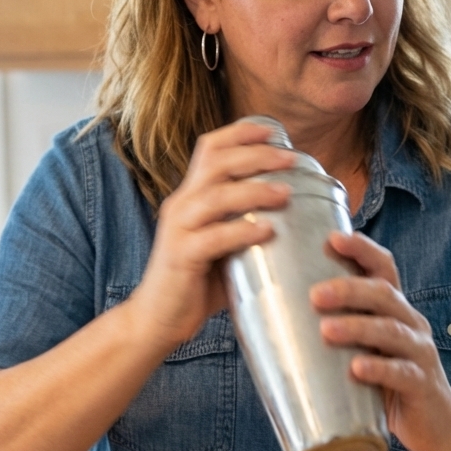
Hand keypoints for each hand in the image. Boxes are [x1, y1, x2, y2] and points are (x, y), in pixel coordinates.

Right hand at [133, 120, 294, 350]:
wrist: (157, 319)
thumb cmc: (196, 283)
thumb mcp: (221, 245)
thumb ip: (245, 225)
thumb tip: (293, 217)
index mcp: (190, 196)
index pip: (210, 149)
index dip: (240, 133)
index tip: (274, 131)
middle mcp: (181, 205)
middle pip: (217, 162)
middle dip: (256, 155)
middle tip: (290, 160)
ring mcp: (179, 230)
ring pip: (216, 196)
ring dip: (255, 191)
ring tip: (285, 193)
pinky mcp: (181, 257)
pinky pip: (214, 238)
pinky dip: (243, 231)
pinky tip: (267, 231)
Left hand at [310, 232, 450, 450]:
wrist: (436, 421)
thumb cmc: (387, 380)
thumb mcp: (364, 348)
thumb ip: (333, 331)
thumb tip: (268, 319)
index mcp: (395, 309)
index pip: (383, 268)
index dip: (362, 250)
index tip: (333, 238)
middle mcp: (411, 323)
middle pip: (384, 295)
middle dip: (350, 289)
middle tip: (315, 295)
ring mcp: (420, 354)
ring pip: (392, 331)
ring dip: (358, 327)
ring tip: (327, 330)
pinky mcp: (423, 386)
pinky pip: (403, 373)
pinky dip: (379, 369)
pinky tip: (357, 369)